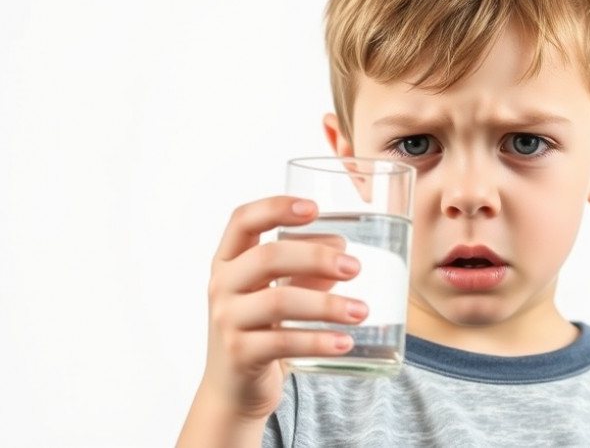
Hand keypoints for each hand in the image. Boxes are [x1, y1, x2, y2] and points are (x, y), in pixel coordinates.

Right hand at [200, 195, 367, 420]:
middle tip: (356, 268)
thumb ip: (307, 268)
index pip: (243, 221)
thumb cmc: (262, 329)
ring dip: (327, 305)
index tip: (314, 209)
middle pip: (268, 257)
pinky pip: (283, 343)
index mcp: (229, 260)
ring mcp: (226, 321)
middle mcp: (221, 286)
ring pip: (279, 301)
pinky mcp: (240, 354)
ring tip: (361, 311)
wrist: (234, 388)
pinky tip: (344, 342)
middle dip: (316, 257)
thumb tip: (343, 248)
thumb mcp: (281, 290)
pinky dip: (318, 341)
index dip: (275, 208)